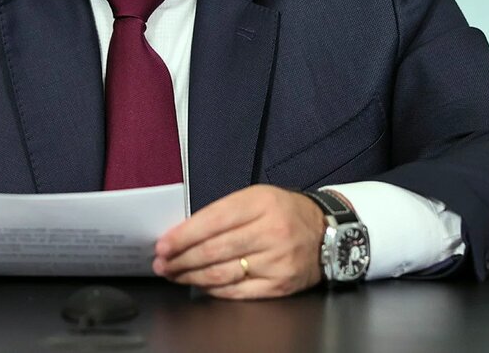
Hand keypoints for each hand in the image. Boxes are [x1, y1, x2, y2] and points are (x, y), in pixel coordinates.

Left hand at [153, 184, 325, 298]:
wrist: (327, 231)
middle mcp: (270, 232)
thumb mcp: (256, 197)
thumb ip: (223, 212)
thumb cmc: (284, 212)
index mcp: (260, 204)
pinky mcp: (280, 284)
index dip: (182, 236)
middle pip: (214, 250)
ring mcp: (277, 261)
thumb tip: (184, 232)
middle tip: (161, 263)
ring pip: (223, 273)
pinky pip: (239, 291)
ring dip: (191, 276)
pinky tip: (200, 285)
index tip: (162, 245)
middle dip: (181, 259)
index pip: (212, 221)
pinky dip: (214, 290)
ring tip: (174, 274)